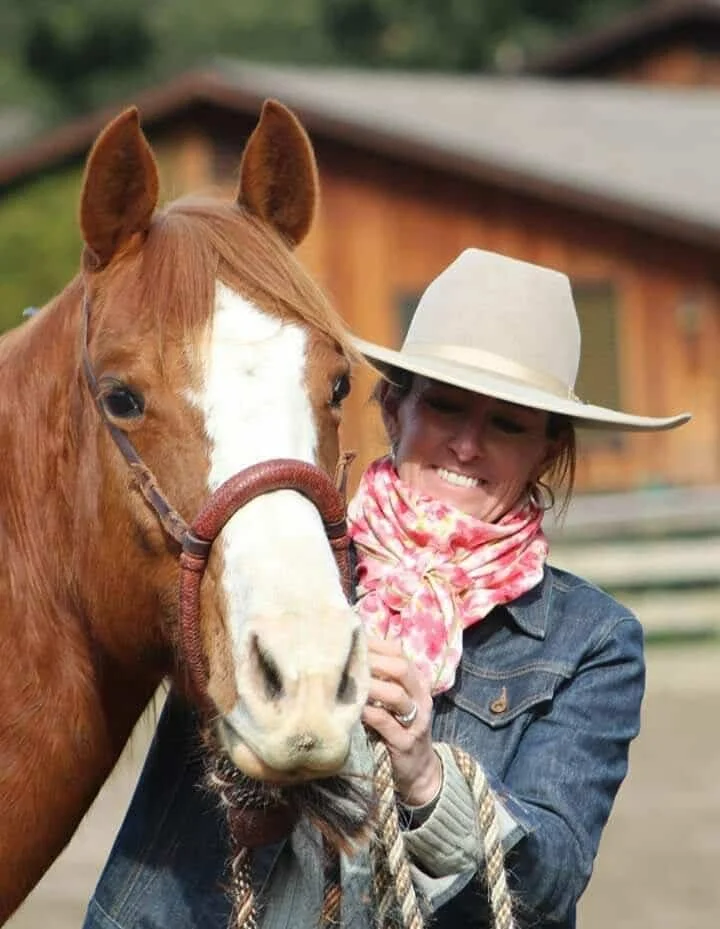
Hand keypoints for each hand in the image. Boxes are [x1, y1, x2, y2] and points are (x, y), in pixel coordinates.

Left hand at [361, 637, 441, 806]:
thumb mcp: (394, 703)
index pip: (400, 653)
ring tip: (349, 680)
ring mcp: (416, 721)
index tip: (352, 640)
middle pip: (401, 668)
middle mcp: (421, 698)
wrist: (419, 772)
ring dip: (371, 685)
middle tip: (349, 658)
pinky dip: (369, 712)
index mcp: (418, 683)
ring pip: (396, 695)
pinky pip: (386, 722)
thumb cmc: (398, 730)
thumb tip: (349, 655)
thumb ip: (380, 681)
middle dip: (373, 661)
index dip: (376, 644)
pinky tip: (354, 708)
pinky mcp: (405, 743)